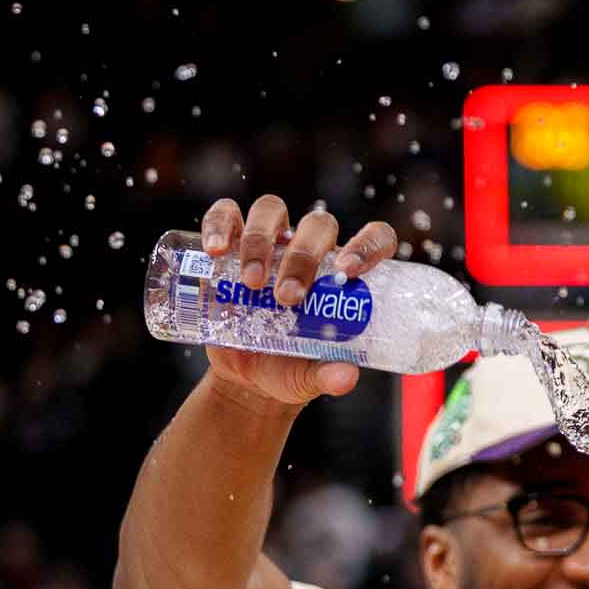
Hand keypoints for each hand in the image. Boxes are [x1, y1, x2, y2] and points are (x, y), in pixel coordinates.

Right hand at [198, 195, 397, 404]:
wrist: (245, 377)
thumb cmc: (290, 369)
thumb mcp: (309, 377)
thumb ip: (327, 376)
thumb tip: (346, 377)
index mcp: (343, 276)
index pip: (373, 239)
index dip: (367, 246)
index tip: (348, 272)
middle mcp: (310, 250)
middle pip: (317, 226)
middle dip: (303, 257)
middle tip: (287, 297)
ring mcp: (270, 243)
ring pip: (272, 211)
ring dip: (260, 241)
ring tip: (252, 284)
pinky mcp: (231, 244)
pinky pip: (225, 215)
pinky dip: (218, 224)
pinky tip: (216, 251)